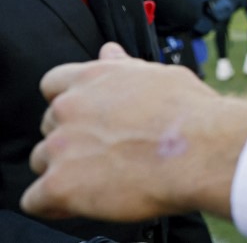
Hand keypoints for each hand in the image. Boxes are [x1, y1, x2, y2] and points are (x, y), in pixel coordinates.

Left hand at [22, 43, 246, 221]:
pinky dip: (56, 203)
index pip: (53, 84)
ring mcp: (61, 146)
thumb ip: (125, 68)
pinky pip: (36, 200)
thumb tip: (110, 52)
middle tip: (105, 150)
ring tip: (102, 177)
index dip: (70, 102)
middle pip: (50, 125)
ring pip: (42, 161)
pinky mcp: (61, 184)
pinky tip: (83, 200)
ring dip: (65, 169)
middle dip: (72, 137)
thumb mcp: (160, 75)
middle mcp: (70, 107)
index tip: (86, 116)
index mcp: (92, 78)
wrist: (202, 148)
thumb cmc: (190, 112)